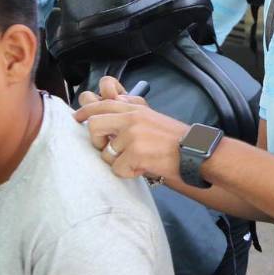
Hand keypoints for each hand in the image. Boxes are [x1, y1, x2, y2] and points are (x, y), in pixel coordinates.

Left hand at [75, 76, 189, 182]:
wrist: (195, 151)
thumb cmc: (175, 139)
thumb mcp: (152, 117)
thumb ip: (130, 110)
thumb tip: (111, 102)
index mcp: (135, 108)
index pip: (102, 104)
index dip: (85, 111)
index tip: (78, 118)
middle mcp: (132, 118)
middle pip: (94, 125)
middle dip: (96, 141)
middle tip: (106, 148)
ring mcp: (133, 135)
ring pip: (106, 153)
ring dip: (118, 162)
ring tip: (135, 161)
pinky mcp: (136, 153)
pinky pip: (117, 169)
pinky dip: (128, 173)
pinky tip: (142, 169)